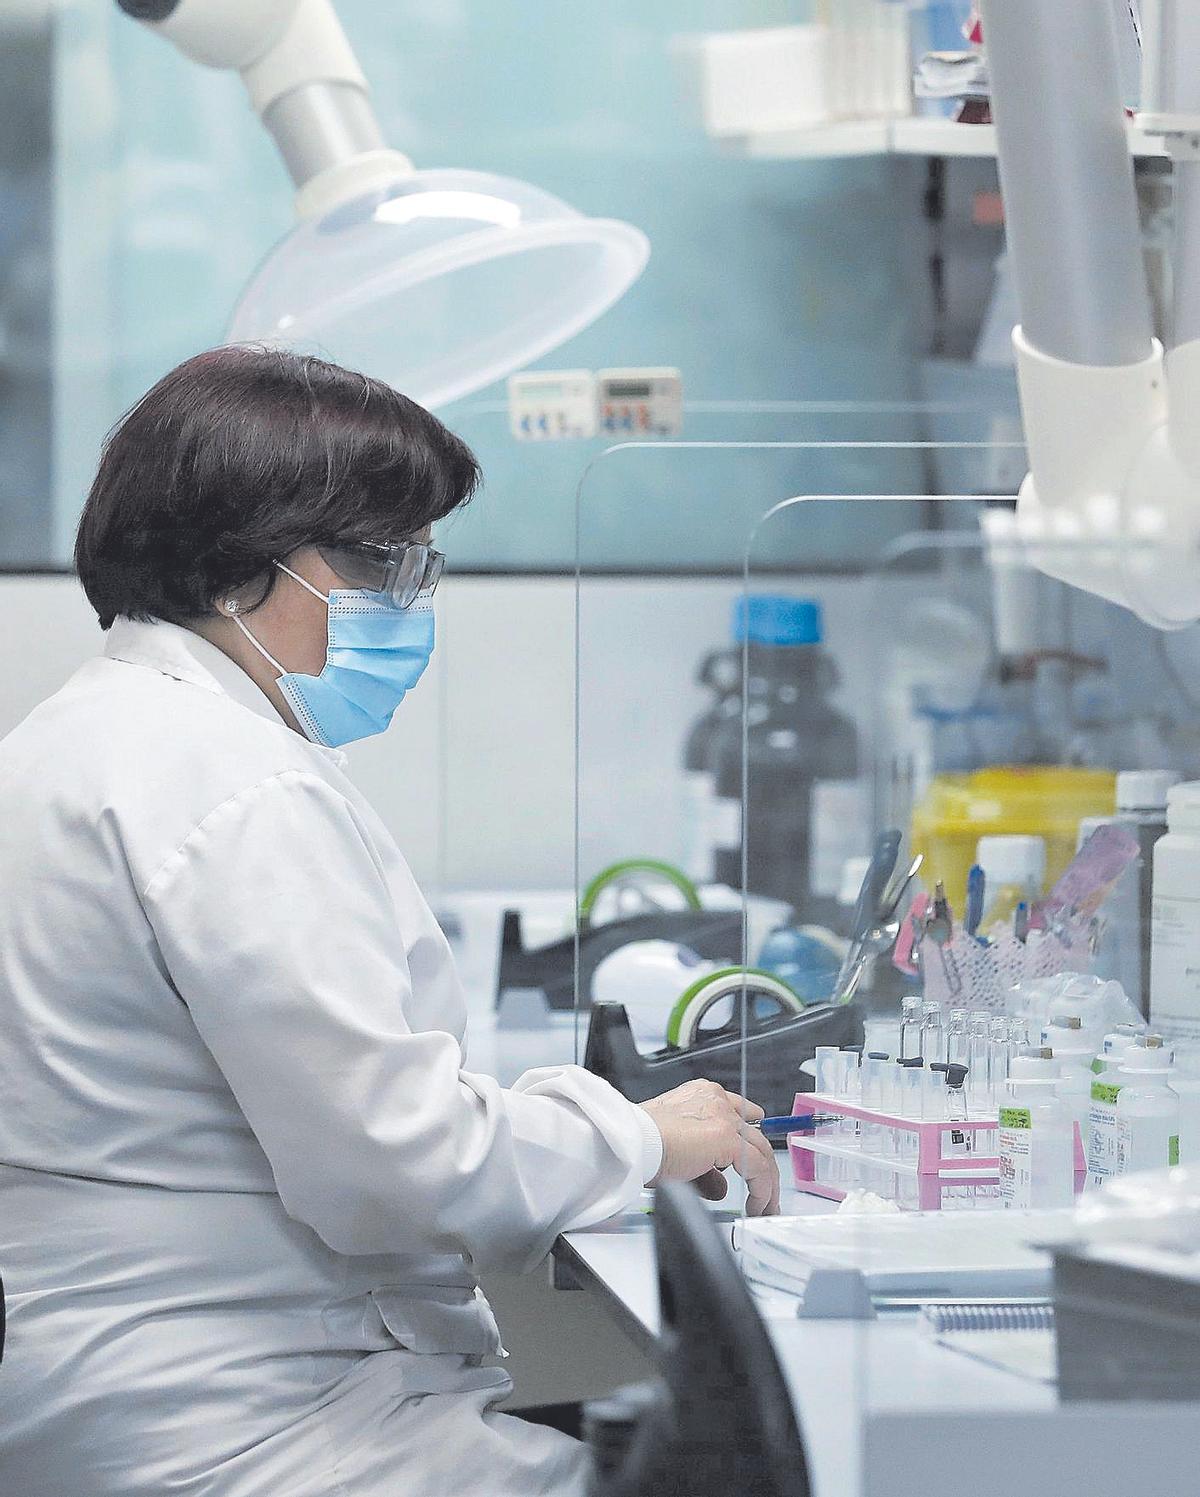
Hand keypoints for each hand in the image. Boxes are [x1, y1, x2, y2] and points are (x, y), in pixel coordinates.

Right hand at [639, 1078, 779, 1215]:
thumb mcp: (678, 1154)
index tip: (753, 1160)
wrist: (631, 1142)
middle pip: (754, 1135)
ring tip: (764, 1207)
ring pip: (761, 1151)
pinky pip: (758, 1169)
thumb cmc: (640, 1144)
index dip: (748, 1140)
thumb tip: (719, 1186)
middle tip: (766, 1192)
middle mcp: (717, 1101)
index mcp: (702, 1095)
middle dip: (763, 1167)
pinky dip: (761, 1191)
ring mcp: (725, 1118)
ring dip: (766, 1183)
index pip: (738, 1114)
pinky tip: (756, 1207)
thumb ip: (704, 1168)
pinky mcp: (728, 1138)